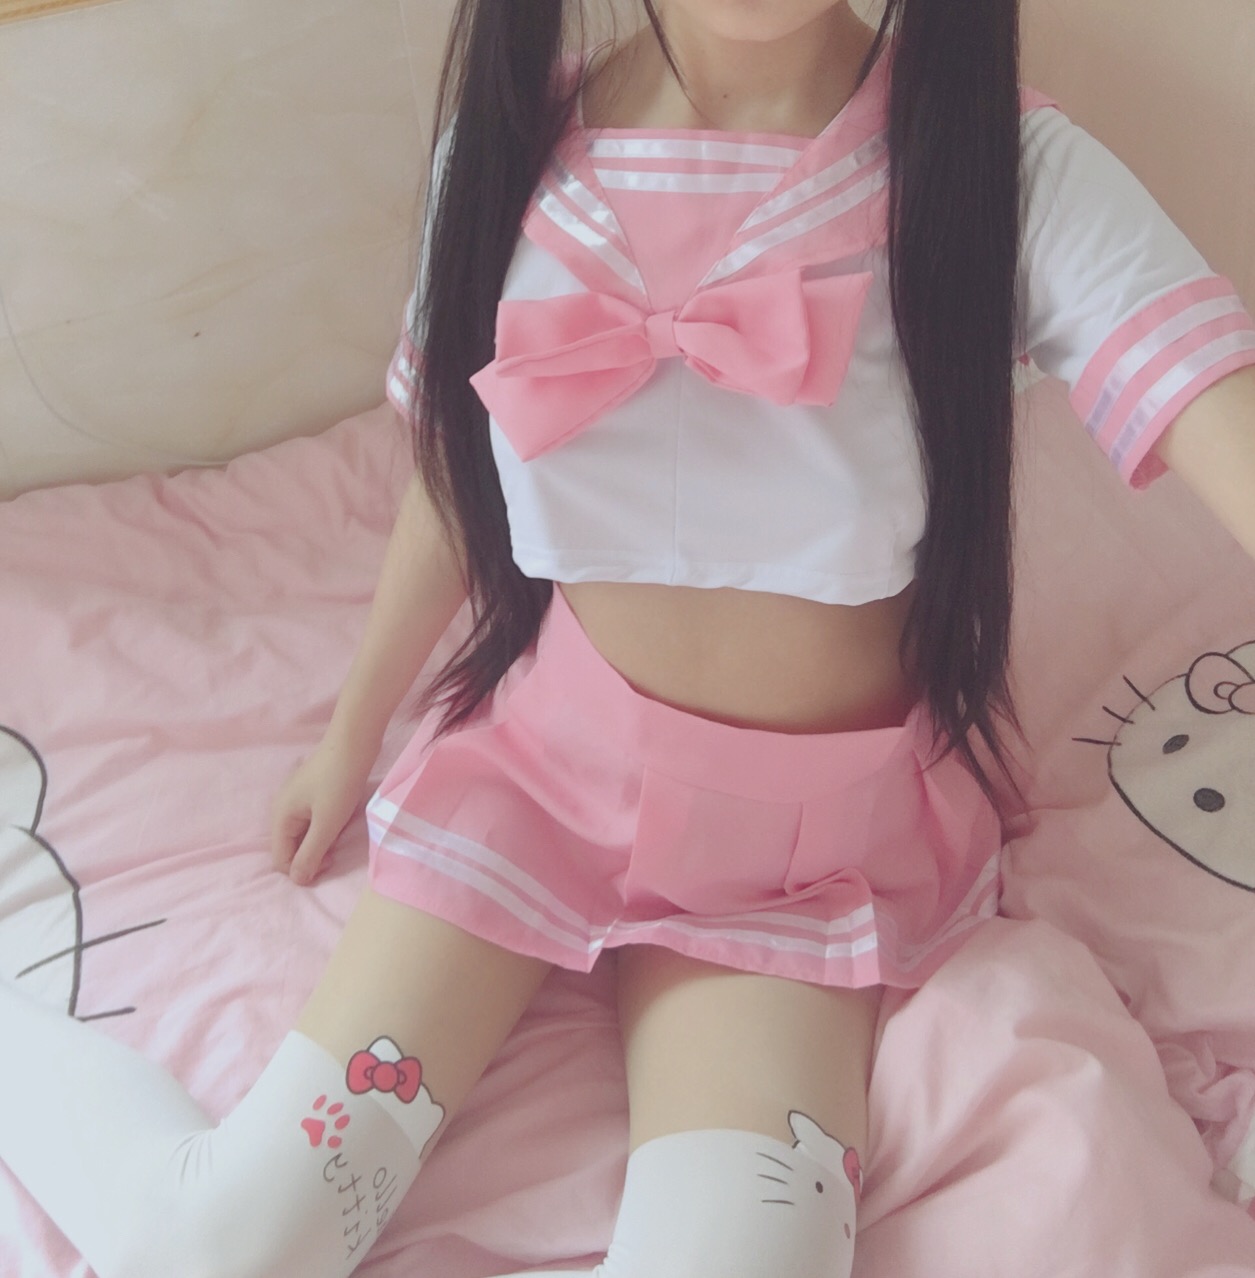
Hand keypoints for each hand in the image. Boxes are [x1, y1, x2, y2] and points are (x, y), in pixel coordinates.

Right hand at [270, 730, 378, 884]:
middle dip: (312, 854)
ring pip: (304, 835)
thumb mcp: (327, 824)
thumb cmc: (339, 783)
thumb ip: (310, 854)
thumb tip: (297, 880)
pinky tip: (340, 816)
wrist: (354, 743)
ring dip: (321, 840)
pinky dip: (325, 825)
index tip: (329, 860)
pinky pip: (313, 821)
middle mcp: (282, 810)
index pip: (282, 860)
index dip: (303, 869)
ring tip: (340, 828)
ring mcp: (295, 800)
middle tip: (337, 847)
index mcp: (280, 818)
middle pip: (291, 848)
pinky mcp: (310, 794)